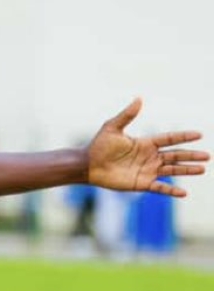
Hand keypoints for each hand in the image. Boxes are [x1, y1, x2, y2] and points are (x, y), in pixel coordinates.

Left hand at [87, 98, 207, 195]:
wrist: (88, 165)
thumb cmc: (99, 146)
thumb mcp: (113, 127)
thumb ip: (127, 115)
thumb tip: (139, 98)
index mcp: (145, 143)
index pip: (169, 139)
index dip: (183, 137)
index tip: (199, 134)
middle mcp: (149, 157)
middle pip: (175, 155)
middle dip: (191, 155)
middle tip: (208, 156)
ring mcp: (147, 171)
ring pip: (172, 170)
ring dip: (187, 170)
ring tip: (202, 169)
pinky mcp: (141, 183)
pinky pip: (160, 187)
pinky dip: (171, 190)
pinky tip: (183, 192)